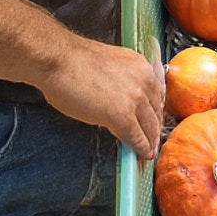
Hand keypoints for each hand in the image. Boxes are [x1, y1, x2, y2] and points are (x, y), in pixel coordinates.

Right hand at [38, 37, 165, 159]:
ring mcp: (136, 100)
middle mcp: (144, 82)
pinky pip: (137, 138)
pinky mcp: (124, 117)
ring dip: (150, 141)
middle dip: (154, 128)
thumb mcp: (109, 69)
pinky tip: (141, 154)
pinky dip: (141, 148)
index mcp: (141, 67)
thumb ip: (122, 86)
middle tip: (153, 139)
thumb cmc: (74, 63)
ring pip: (150, 127)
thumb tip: (122, 105)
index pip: (156, 95)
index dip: (154, 111)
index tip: (153, 121)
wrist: (60, 61)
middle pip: (156, 111)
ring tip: (148, 150)